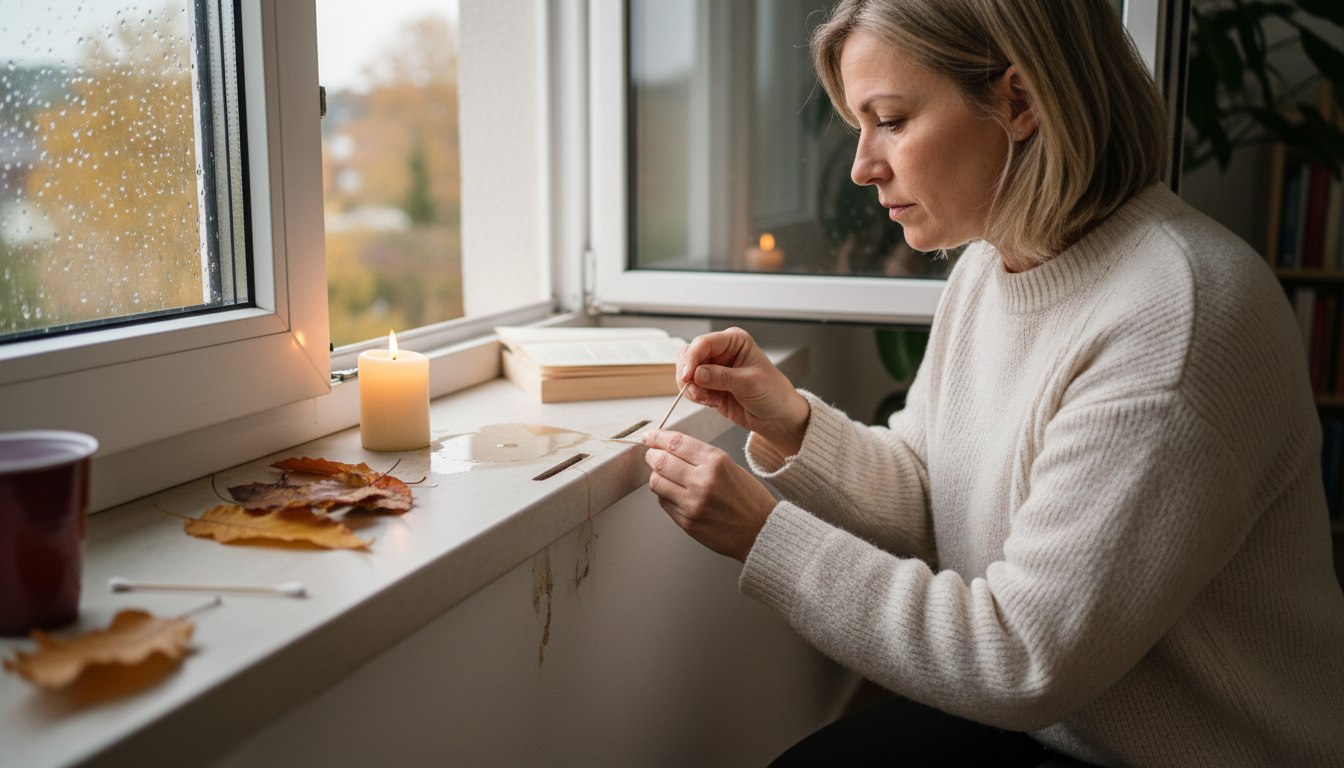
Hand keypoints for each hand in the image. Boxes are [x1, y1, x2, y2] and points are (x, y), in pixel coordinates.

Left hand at [642, 429, 776, 561]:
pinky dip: (665, 495)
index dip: (657, 437)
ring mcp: (692, 504)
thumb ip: (699, 456)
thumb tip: (668, 447)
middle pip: (660, 461)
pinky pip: (663, 502)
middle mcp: (702, 481)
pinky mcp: (687, 522)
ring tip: (667, 477)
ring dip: (657, 477)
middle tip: (653, 455)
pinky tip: (678, 494)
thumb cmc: (748, 498)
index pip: (675, 443)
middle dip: (652, 456)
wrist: (761, 531)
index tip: (649, 437)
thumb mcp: (729, 465)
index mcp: (716, 462)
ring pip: (656, 483)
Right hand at [678, 327, 809, 455]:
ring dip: (692, 389)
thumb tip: (697, 374)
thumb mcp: (749, 383)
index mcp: (733, 341)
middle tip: (698, 392)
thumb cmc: (772, 392)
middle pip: (688, 356)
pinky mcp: (708, 386)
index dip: (692, 358)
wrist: (776, 415)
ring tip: (710, 400)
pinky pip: (690, 389)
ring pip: (685, 373)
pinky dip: (696, 397)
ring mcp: (712, 369)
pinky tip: (714, 402)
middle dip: (688, 375)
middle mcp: (720, 352)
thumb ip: (722, 377)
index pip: (703, 343)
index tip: (687, 376)